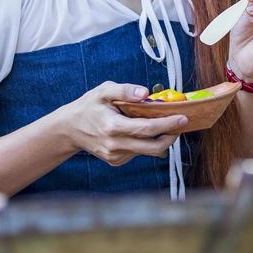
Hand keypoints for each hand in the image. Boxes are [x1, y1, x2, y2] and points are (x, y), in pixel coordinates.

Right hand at [54, 81, 189, 166]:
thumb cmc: (88, 107)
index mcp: (112, 127)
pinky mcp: (116, 161)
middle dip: (171, 136)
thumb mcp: (103, 91)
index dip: (167, 125)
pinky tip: (140, 132)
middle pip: (153, 147)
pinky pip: (138, 153)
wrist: (70, 129)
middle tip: (179, 123)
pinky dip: (145, 143)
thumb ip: (124, 90)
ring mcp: (115, 156)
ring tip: (162, 124)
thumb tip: (145, 93)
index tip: (182, 118)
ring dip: (159, 139)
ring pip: (147, 151)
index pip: (147, 129)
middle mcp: (115, 145)